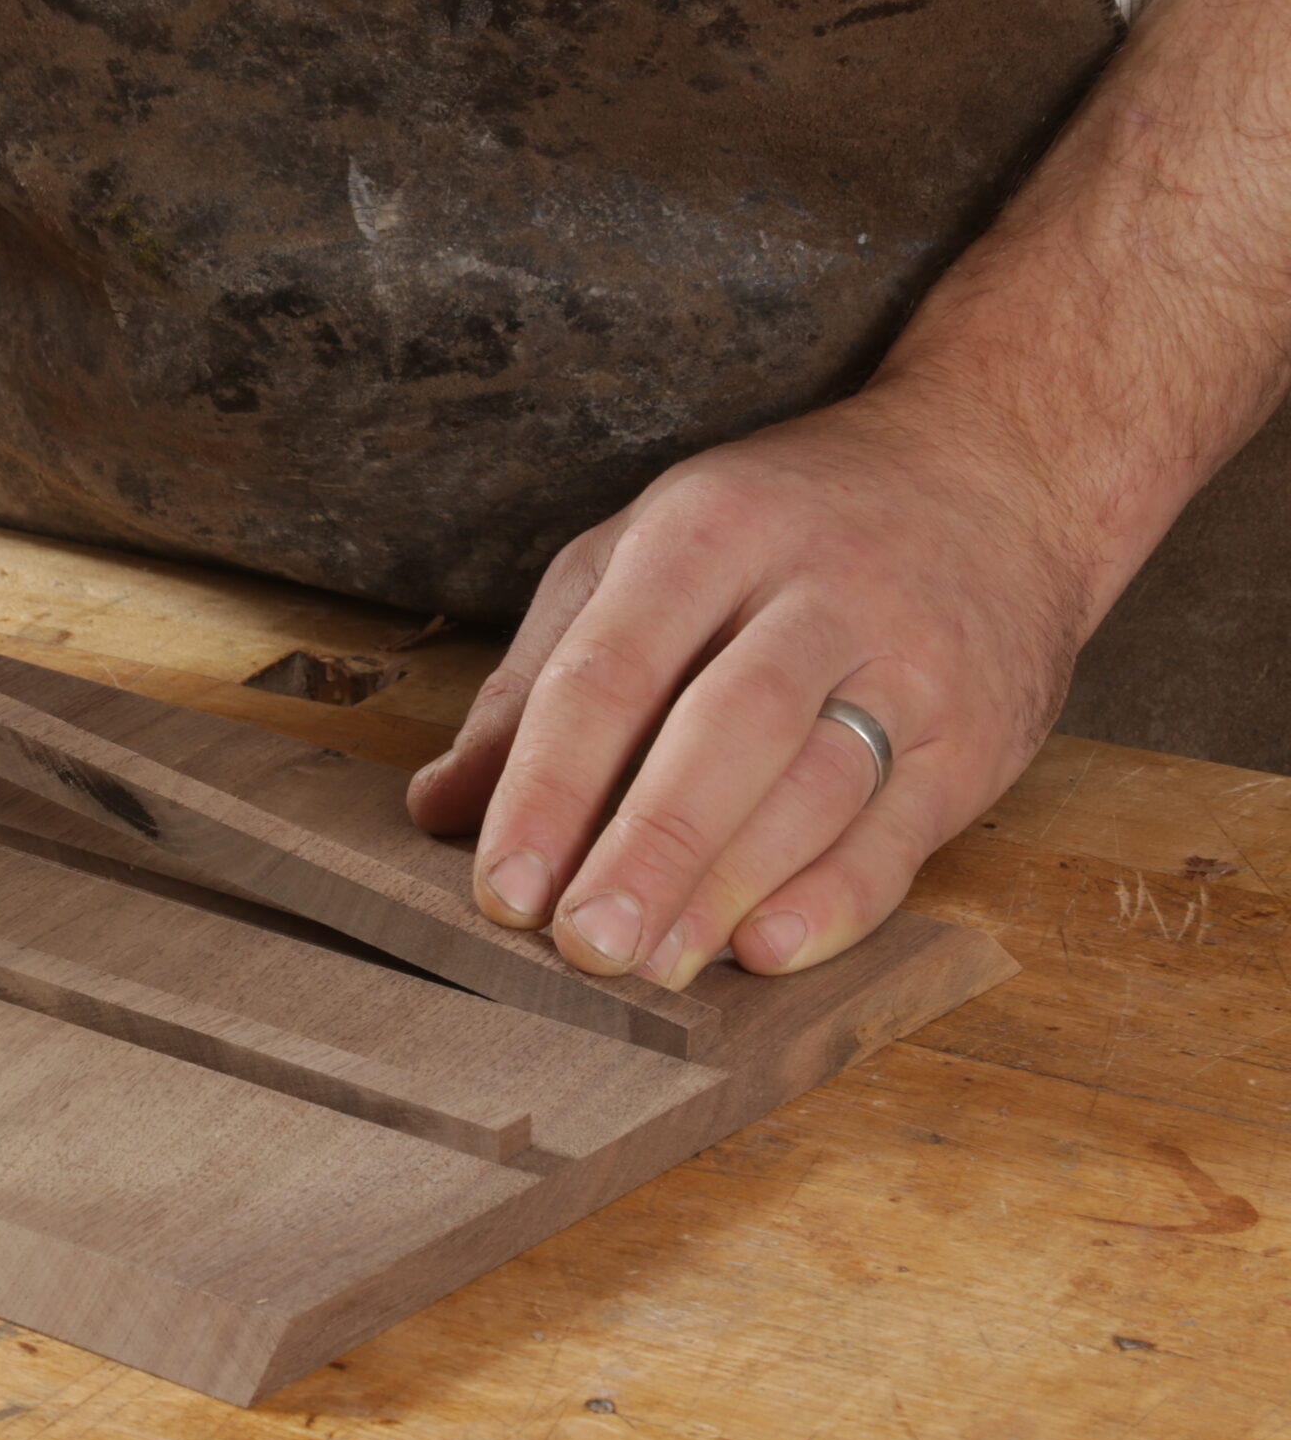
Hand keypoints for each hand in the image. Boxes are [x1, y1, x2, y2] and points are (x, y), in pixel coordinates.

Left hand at [407, 382, 1096, 986]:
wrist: (1000, 473)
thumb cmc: (782, 531)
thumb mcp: (639, 557)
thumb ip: (538, 679)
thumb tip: (438, 805)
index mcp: (707, 532)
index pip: (611, 670)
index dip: (548, 786)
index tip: (502, 886)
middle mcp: (818, 588)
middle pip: (724, 729)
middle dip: (646, 847)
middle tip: (581, 944)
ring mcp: (911, 660)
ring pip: (816, 784)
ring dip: (727, 888)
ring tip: (653, 966)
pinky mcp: (979, 733)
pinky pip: (902, 830)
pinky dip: (835, 900)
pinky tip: (767, 950)